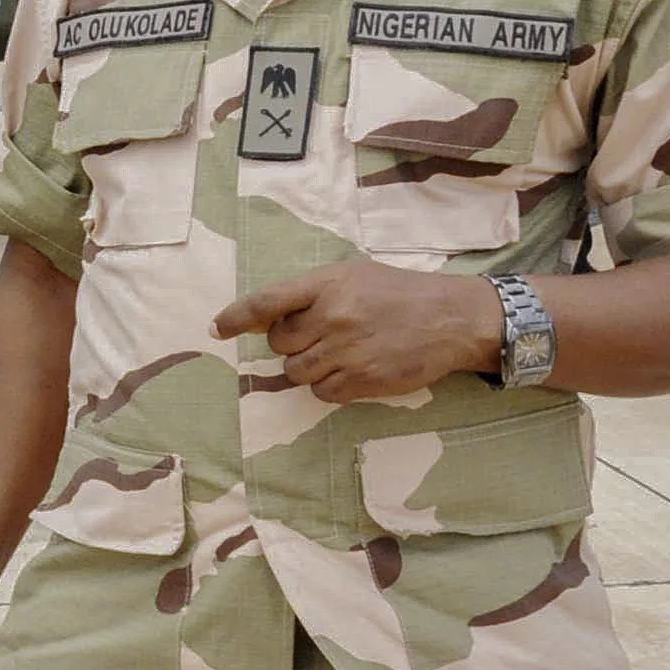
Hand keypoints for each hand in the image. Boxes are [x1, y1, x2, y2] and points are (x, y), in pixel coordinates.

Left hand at [212, 261, 503, 402]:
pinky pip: (322, 392)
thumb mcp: (352, 277)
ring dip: (309, 366)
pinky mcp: (364, 380)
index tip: (216, 329)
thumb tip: (260, 319)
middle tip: (319, 336)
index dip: (235, 317)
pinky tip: (351, 370)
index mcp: (328, 285)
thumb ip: (308, 294)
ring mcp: (348, 351)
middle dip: (292, 343)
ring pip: (297, 372)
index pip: (266, 302)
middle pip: (280, 344)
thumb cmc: (398, 293)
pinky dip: (329, 386)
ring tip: (339, 353)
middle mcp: (333, 317)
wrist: (452, 318)